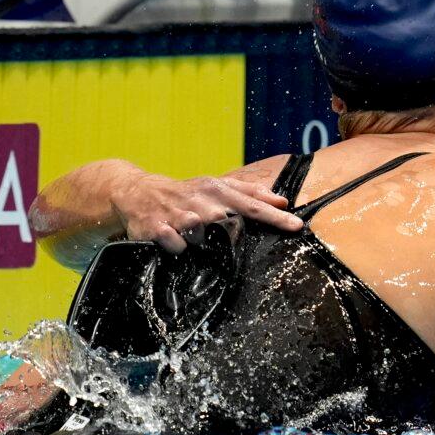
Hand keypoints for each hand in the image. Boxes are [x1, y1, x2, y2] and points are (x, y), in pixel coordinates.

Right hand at [110, 172, 302, 252]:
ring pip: (201, 236)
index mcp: (217, 190)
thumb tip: (282, 200)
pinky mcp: (156, 228)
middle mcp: (200, 200)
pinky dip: (178, 247)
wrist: (137, 192)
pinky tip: (173, 241)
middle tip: (225, 236)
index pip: (253, 205)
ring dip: (202, 241)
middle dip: (232, 233)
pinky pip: (177, 246)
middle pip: (229, 223)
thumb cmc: (187, 193)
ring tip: (192, 234)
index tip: (297, 226)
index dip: (276, 217)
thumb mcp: (217, 187)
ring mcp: (178, 214)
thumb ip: (250, 193)